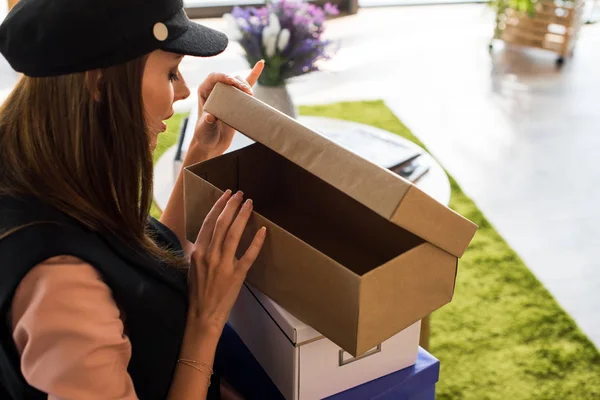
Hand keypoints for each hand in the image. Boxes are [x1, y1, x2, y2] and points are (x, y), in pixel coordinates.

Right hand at [187, 190, 266, 331]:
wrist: (202, 316)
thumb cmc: (197, 292)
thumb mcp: (192, 267)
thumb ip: (198, 250)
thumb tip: (205, 236)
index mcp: (198, 251)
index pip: (209, 222)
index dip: (218, 206)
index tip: (227, 194)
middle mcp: (209, 255)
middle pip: (222, 224)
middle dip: (232, 205)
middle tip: (241, 193)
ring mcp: (223, 265)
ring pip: (234, 234)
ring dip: (242, 216)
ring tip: (250, 204)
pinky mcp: (236, 275)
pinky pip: (248, 255)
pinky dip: (256, 242)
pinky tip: (263, 230)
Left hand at [193, 61, 263, 157]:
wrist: (212, 144)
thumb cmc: (204, 135)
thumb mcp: (204, 129)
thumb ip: (207, 122)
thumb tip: (211, 116)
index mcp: (205, 91)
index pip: (214, 78)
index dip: (223, 76)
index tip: (231, 81)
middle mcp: (216, 90)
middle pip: (229, 79)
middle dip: (238, 82)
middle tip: (246, 92)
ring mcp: (227, 95)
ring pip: (238, 82)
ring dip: (246, 85)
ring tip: (250, 94)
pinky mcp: (237, 101)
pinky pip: (246, 86)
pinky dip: (254, 75)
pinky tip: (260, 64)